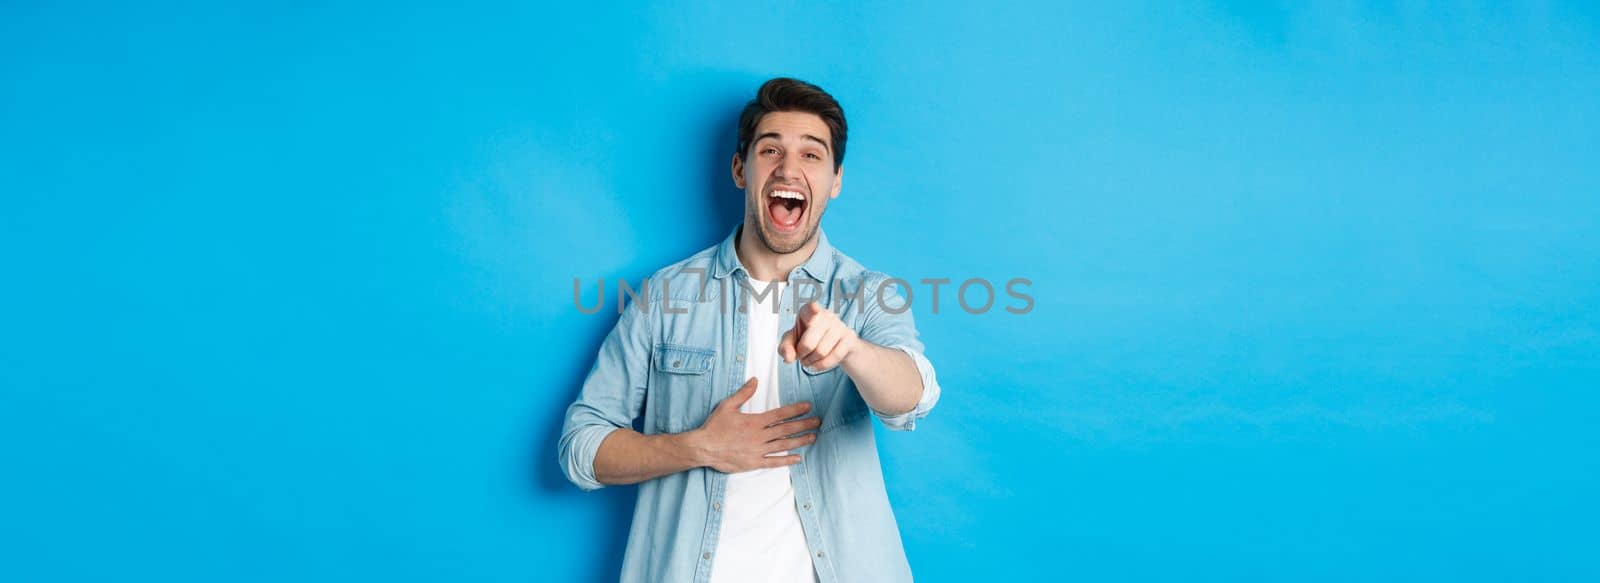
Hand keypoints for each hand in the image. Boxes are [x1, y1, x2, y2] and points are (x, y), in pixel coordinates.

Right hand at [690, 377, 819, 472]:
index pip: (780, 414)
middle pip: (786, 430)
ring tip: (813, 437)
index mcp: (755, 421)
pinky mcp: (754, 462)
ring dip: (800, 441)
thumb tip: (755, 380)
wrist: (703, 447)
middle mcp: (760, 436)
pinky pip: (773, 462)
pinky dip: (786, 460)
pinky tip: (798, 458)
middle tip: (818, 422)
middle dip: (804, 424)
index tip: (808, 407)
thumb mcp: (727, 405)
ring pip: (783, 445)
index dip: (795, 410)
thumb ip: (744, 393)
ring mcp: (758, 450)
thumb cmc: (715, 426)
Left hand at [780, 302, 858, 371]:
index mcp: (809, 311)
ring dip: (810, 361)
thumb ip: (785, 347)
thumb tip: (788, 357)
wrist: (835, 344)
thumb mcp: (792, 341)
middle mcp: (826, 315)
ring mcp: (839, 325)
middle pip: (809, 343)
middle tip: (800, 356)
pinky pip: (835, 356)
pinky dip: (822, 365)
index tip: (814, 309)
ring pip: (821, 351)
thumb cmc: (809, 338)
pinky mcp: (849, 337)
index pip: (810, 310)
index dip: (812, 310)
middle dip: (801, 354)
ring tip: (808, 360)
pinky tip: (817, 364)